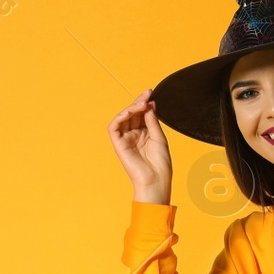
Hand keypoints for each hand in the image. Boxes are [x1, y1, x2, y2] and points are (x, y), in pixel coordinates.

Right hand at [108, 88, 172, 204]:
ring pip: (123, 118)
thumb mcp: (159, 137)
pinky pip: (114, 128)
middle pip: (133, 114)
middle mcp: (134, 136)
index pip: (142, 114)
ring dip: (131, 108)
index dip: (145, 103)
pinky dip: (119, 117)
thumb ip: (152, 121)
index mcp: (145, 134)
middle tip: (146, 95)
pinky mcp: (118, 145)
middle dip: (139, 102)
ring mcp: (126, 140)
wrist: (156, 180)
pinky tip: (129, 112)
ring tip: (141, 104)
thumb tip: (149, 104)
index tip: (151, 93)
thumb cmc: (160, 164)